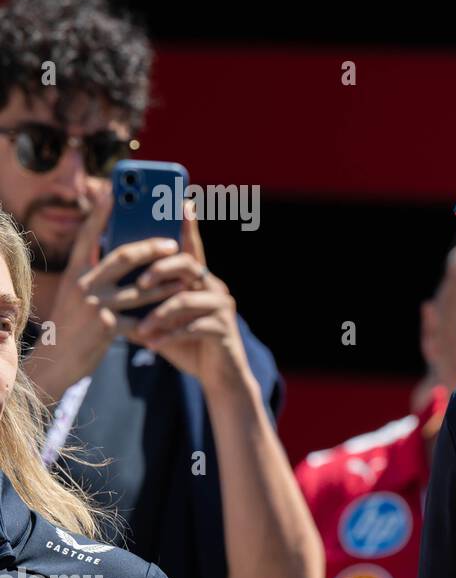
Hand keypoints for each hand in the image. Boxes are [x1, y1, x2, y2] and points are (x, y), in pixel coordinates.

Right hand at [27, 186, 188, 400]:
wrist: (57, 361)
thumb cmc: (73, 324)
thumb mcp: (76, 295)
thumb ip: (96, 275)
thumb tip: (129, 255)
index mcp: (75, 272)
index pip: (88, 236)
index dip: (101, 213)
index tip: (113, 192)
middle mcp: (83, 284)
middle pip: (124, 257)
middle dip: (152, 248)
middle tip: (173, 244)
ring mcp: (96, 305)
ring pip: (141, 288)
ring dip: (168, 283)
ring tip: (188, 277)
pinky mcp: (109, 327)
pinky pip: (144, 317)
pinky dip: (163, 314)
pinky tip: (180, 311)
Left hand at [128, 200, 251, 392]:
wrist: (219, 375)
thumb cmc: (188, 343)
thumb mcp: (164, 318)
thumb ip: (147, 300)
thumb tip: (111, 283)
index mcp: (199, 281)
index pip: (193, 249)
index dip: (189, 226)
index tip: (183, 202)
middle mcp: (214, 288)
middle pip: (190, 266)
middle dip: (162, 269)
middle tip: (141, 280)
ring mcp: (221, 309)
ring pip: (187, 299)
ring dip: (160, 313)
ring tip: (142, 327)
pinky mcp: (223, 331)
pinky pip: (193, 328)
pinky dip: (169, 336)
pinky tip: (152, 345)